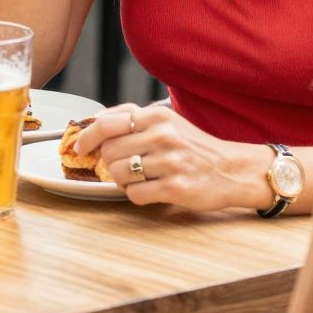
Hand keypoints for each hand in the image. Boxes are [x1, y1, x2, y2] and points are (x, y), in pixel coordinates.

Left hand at [73, 102, 272, 211]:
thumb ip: (133, 118)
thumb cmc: (194, 147)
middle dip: (109, 162)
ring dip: (122, 180)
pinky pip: (134, 194)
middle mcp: (163, 137)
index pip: (106, 124)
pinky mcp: (175, 188)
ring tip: (139, 177)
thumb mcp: (167, 122)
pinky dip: (136, 194)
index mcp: (157, 117)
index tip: (80, 147)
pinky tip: (150, 189)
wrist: (232, 170)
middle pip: (109, 152)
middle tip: (124, 165)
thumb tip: (95, 122)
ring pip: (118, 174)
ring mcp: (169, 163)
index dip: (86, 137)